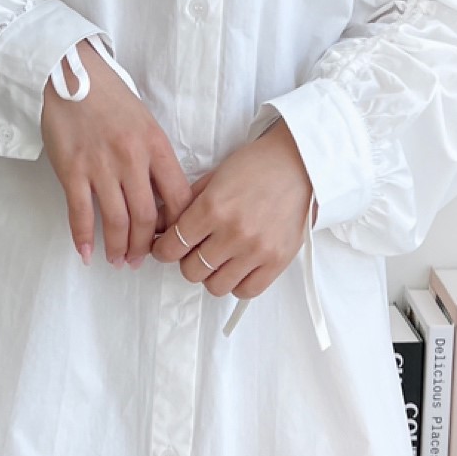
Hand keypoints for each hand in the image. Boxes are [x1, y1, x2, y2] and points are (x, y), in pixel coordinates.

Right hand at [40, 43, 194, 266]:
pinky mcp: (72, 170)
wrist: (70, 73)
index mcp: (155, 145)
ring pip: (116, 220)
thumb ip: (154, 158)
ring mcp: (101, 166)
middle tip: (141, 260)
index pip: (178, 197)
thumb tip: (162, 197)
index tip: (173, 240)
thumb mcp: (145, 123)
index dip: (178, 226)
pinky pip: (80, 212)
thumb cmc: (108, 97)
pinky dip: (84, 237)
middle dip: (145, 246)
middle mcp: (131, 158)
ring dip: (118, 247)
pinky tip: (86, 252)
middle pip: (147, 216)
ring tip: (118, 261)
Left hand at [150, 119, 315, 302]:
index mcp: (212, 208)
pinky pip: (246, 291)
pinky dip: (237, 283)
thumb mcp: (213, 178)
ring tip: (219, 259)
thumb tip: (158, 226)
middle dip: (188, 261)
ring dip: (212, 275)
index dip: (163, 250)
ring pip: (215, 286)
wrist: (298, 164)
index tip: (167, 248)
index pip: (172, 247)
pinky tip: (238, 267)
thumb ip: (185, 205)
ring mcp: (256, 250)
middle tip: (197, 250)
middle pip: (191, 271)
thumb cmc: (256, 166)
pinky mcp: (277, 261)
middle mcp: (233, 232)